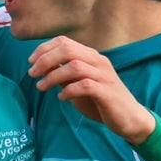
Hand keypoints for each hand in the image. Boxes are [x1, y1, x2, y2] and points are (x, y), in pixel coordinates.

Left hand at [29, 36, 155, 143]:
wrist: (130, 118)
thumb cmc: (102, 101)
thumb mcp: (78, 86)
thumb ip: (64, 76)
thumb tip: (43, 68)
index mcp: (91, 57)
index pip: (65, 42)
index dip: (44, 49)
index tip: (31, 61)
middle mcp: (98, 62)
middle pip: (67, 50)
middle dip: (45, 60)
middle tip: (32, 74)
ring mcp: (104, 76)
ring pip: (74, 66)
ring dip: (53, 76)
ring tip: (42, 86)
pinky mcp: (107, 92)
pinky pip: (84, 85)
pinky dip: (68, 90)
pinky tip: (61, 98)